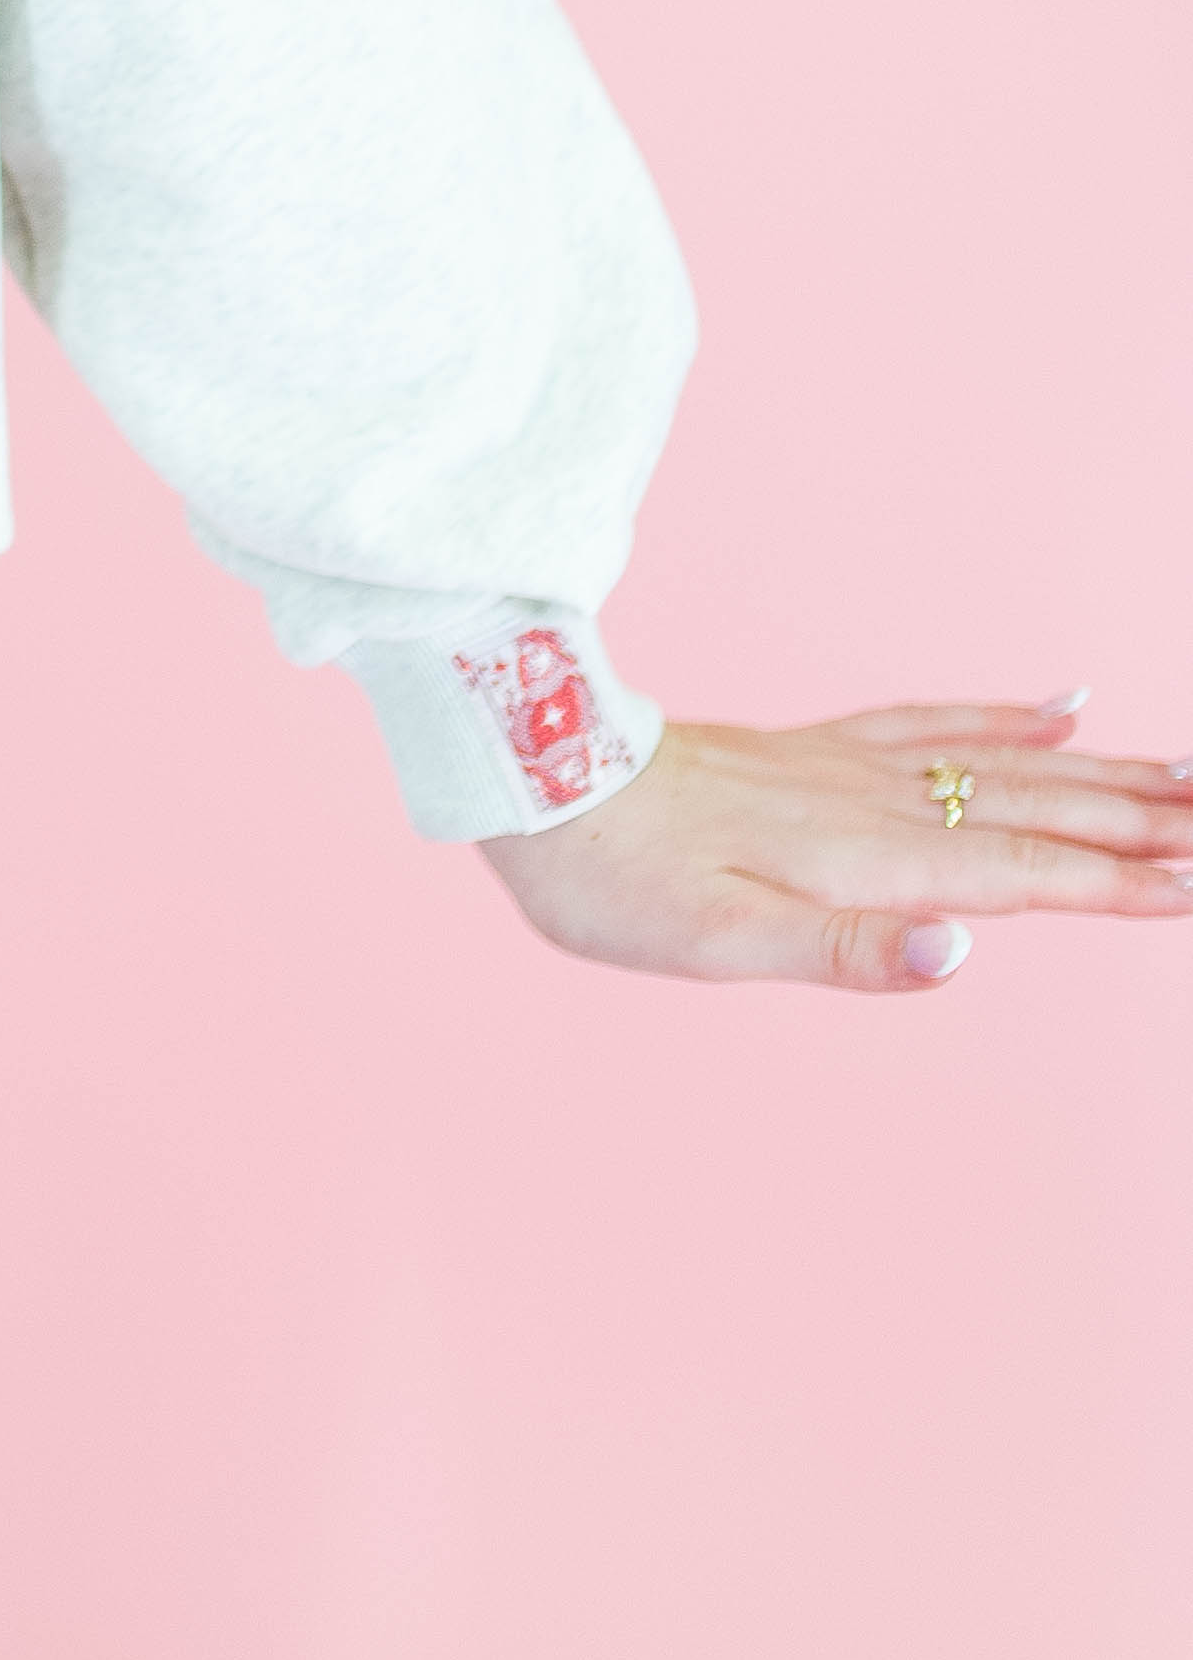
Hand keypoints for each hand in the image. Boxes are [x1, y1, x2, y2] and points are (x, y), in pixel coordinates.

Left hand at [483, 698, 1192, 989]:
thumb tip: (960, 948)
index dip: (1119, 883)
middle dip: (1143, 821)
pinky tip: (1059, 708)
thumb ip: (844, 951)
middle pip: (1039, 808)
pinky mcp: (815, 749)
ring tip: (1185, 776)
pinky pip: (937, 721)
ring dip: (1103, 773)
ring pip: (1006, 763)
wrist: (533, 773)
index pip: (1025, 873)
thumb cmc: (613, 877)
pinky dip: (1009, 717)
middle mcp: (876, 799)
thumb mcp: (714, 942)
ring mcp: (848, 765)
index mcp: (869, 855)